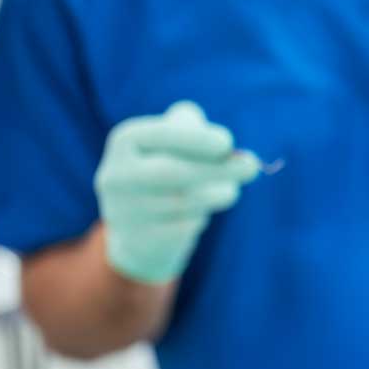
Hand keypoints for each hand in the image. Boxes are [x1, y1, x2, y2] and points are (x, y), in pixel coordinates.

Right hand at [94, 101, 258, 283]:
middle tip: (252, 166)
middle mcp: (117, 175)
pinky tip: (203, 213)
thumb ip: (193, 128)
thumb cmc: (165, 169)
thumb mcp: (174, 141)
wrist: (138, 230)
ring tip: (230, 190)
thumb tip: (226, 148)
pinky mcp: (141, 240)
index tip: (228, 143)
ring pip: (183, 202)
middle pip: (172, 172)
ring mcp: (125, 211)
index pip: (158, 135)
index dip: (195, 138)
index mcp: (124, 141)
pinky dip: (201, 217)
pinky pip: (184, 227)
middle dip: (217, 169)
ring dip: (217, 193)